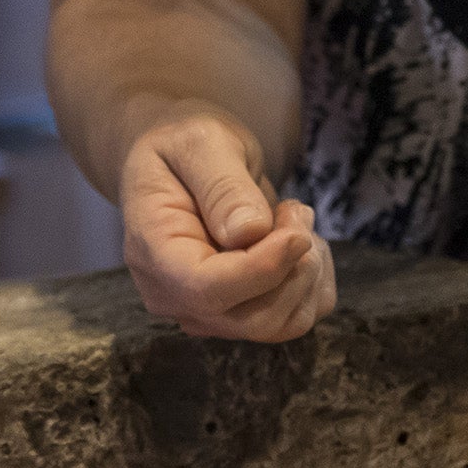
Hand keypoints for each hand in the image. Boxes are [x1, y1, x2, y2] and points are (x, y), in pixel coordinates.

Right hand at [120, 106, 333, 341]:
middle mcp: (174, 296)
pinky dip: (314, 281)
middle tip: (295, 210)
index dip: (262, 269)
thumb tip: (248, 233)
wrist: (187, 164)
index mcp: (153, 251)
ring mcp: (207, 314)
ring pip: (280, 324)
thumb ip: (222, 185)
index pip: (206, 289)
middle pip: (252, 318)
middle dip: (294, 267)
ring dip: (308, 272)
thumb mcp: (201, 142)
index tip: (298, 233)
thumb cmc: (188, 148)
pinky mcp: (240, 316)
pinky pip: (297, 319)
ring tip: (294, 219)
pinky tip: (295, 240)